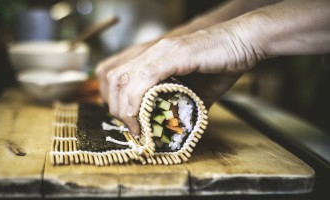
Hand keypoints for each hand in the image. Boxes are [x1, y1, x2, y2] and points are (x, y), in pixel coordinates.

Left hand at [104, 21, 260, 134]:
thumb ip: (184, 105)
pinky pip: (145, 77)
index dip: (117, 102)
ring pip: (124, 79)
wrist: (245, 43)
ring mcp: (162, 52)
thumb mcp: (198, 91)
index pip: (118, 77)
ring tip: (136, 127)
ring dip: (125, 108)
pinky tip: (143, 116)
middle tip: (130, 128)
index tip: (129, 122)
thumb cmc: (223, 64)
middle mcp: (152, 53)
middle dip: (116, 108)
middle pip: (114, 79)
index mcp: (153, 59)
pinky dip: (139, 100)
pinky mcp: (175, 55)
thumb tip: (177, 126)